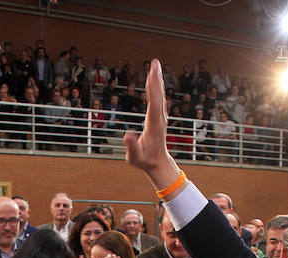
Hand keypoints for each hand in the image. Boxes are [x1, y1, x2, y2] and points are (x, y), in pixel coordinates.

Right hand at [123, 59, 180, 191]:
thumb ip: (131, 146)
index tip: (151, 76)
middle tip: (155, 63)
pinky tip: (154, 79)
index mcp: (154, 125)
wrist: (158, 163)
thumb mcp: (135, 157)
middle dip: (156, 79)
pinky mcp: (159, 116)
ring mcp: (160, 117)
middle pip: (158, 96)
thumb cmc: (145, 160)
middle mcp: (160, 118)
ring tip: (155, 66)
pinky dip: (156, 87)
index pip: (154, 104)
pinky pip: (158, 98)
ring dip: (157, 80)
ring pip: (160, 95)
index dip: (153, 89)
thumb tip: (127, 135)